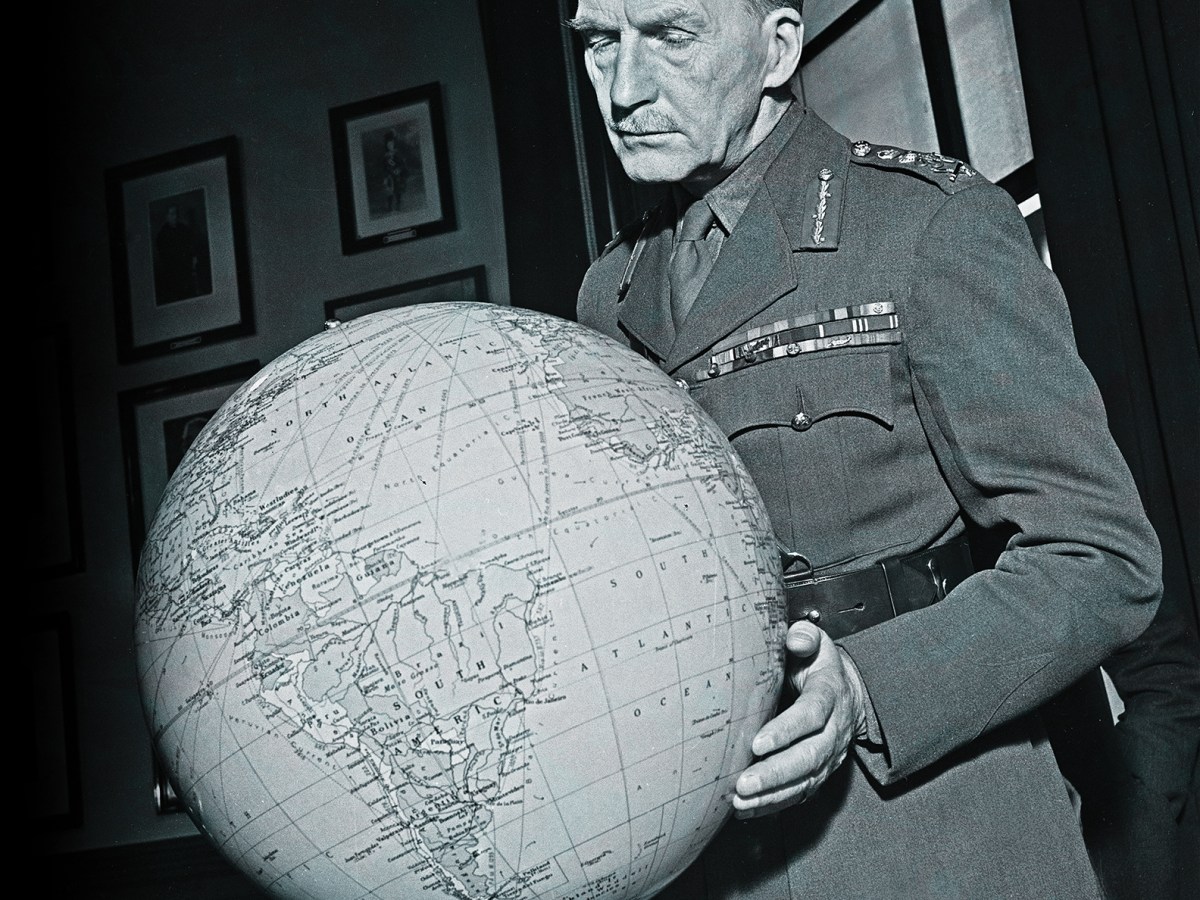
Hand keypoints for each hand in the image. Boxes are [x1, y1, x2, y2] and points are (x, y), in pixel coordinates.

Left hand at [732, 621, 868, 816]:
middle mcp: (834, 729)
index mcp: (830, 694)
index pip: (812, 715)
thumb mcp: (816, 642)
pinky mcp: (819, 771)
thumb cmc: (820, 665)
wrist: (848, 691)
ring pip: (805, 781)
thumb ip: (804, 637)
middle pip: (809, 756)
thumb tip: (794, 640)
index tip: (758, 743)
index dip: (787, 730)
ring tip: (740, 803)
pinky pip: (799, 793)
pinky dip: (773, 805)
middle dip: (775, 773)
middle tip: (743, 785)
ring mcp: (829, 754)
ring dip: (772, 795)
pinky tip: (747, 811)